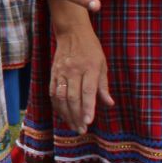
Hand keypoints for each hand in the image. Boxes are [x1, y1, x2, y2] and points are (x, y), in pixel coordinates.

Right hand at [49, 17, 111, 133]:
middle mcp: (74, 70)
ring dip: (66, 114)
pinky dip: (57, 106)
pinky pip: (52, 92)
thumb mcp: (102, 64)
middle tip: (81, 130)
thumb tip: (109, 103)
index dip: (88, 107)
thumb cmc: (91, 49)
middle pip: (73, 97)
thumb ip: (103, 85)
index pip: (88, 91)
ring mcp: (61, 72)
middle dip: (77, 116)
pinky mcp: (53, 73)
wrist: (71, 32)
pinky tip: (63, 115)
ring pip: (61, 97)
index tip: (88, 122)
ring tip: (73, 126)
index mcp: (90, 68)